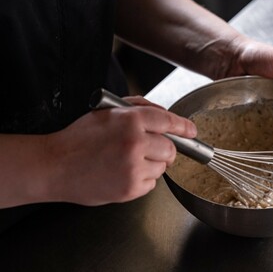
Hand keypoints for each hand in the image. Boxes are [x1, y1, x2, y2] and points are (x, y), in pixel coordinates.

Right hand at [45, 97, 196, 204]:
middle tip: (149, 148)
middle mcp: (135, 142)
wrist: (56, 165)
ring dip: (152, 163)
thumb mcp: (107, 112)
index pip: (169, 121)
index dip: (184, 126)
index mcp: (130, 120)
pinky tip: (123, 173)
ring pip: (162, 167)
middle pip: (171, 148)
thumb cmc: (80, 138)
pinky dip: (143, 179)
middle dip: (164, 148)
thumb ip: (138, 108)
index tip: (191, 131)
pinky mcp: (130, 188)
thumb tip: (163, 116)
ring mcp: (134, 167)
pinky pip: (151, 184)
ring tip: (128, 161)